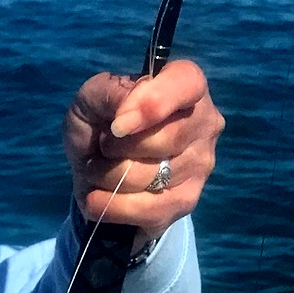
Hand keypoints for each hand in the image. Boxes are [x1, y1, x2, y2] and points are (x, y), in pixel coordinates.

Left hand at [63, 60, 223, 242]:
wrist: (89, 171)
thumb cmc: (98, 125)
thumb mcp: (92, 98)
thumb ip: (110, 93)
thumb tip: (126, 115)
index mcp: (185, 84)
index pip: (188, 83)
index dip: (152, 104)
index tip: (117, 125)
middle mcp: (204, 121)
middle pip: (167, 139)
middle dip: (118, 147)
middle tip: (102, 146)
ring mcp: (201, 163)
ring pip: (152, 177)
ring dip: (109, 177)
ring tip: (98, 170)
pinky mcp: (186, 200)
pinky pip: (150, 210)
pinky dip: (112, 207)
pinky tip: (96, 199)